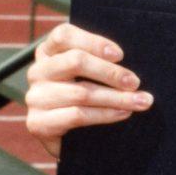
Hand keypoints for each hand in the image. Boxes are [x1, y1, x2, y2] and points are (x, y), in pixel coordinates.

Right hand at [25, 22, 152, 159]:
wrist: (70, 139)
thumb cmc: (86, 98)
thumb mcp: (90, 75)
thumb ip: (101, 62)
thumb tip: (132, 64)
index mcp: (48, 52)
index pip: (63, 35)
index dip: (94, 42)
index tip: (120, 55)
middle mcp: (38, 71)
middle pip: (75, 61)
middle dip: (111, 72)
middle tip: (135, 82)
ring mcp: (35, 97)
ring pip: (81, 92)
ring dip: (116, 98)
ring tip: (140, 101)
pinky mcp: (38, 123)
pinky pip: (77, 115)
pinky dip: (105, 114)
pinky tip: (122, 113)